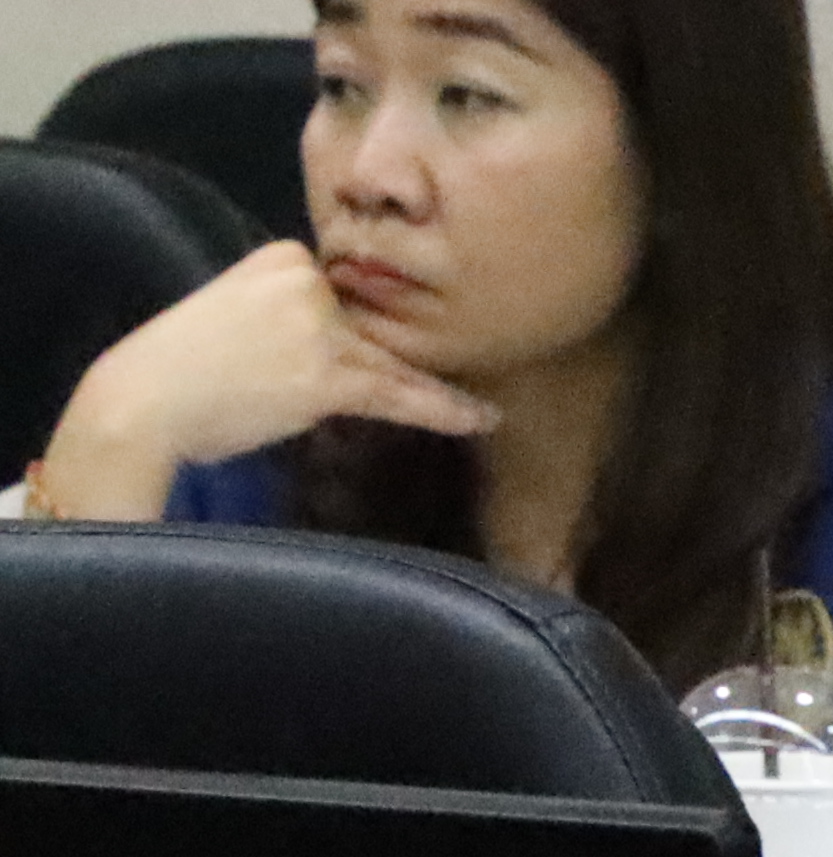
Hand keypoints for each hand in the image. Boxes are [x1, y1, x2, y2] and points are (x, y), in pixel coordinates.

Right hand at [38, 244, 496, 521]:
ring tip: (484, 407)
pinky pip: (400, 393)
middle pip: (380, 324)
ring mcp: (319, 326)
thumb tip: (339, 341)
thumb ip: (289, 315)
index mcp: (282, 257)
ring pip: (396, 360)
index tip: (422, 340)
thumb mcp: (237, 317)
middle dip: (417, 354)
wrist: (144, 400)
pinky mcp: (328, 374)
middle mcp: (306, 281)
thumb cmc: (181, 370)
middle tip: (470, 372)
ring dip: (441, 388)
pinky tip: (480, 419)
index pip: (355, 291)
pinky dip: (443, 409)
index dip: (385, 326)